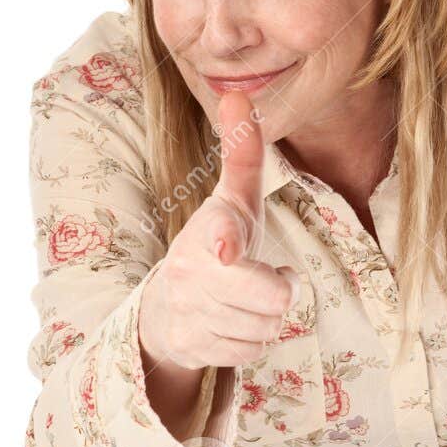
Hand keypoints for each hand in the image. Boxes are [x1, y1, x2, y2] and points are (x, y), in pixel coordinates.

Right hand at [138, 90, 301, 370]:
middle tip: (273, 277)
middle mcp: (193, 271)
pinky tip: (236, 324)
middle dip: (280, 291)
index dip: (226, 240)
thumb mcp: (232, 199)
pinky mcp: (193, 346)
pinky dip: (252, 341)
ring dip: (267, 317)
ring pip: (264, 326)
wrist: (166, 307)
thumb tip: (237, 94)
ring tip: (247, 300)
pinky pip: (251, 351)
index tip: (226, 249)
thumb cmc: (217, 244)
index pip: (219, 232)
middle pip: (268, 297)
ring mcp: (191, 311)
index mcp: (209, 230)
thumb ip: (241, 152)